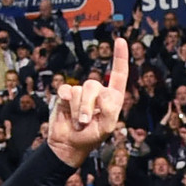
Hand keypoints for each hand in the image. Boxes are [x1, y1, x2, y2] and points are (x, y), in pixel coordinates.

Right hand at [46, 37, 129, 164]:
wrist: (70, 145)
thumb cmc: (92, 137)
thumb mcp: (107, 127)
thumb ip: (110, 110)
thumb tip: (102, 93)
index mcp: (112, 98)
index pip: (119, 74)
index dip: (120, 57)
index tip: (119, 40)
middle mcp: (97, 91)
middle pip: (92, 85)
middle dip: (88, 106)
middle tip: (86, 122)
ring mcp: (80, 92)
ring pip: (79, 90)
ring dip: (78, 110)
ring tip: (79, 123)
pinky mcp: (65, 95)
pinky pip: (66, 90)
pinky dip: (66, 101)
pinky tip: (66, 108)